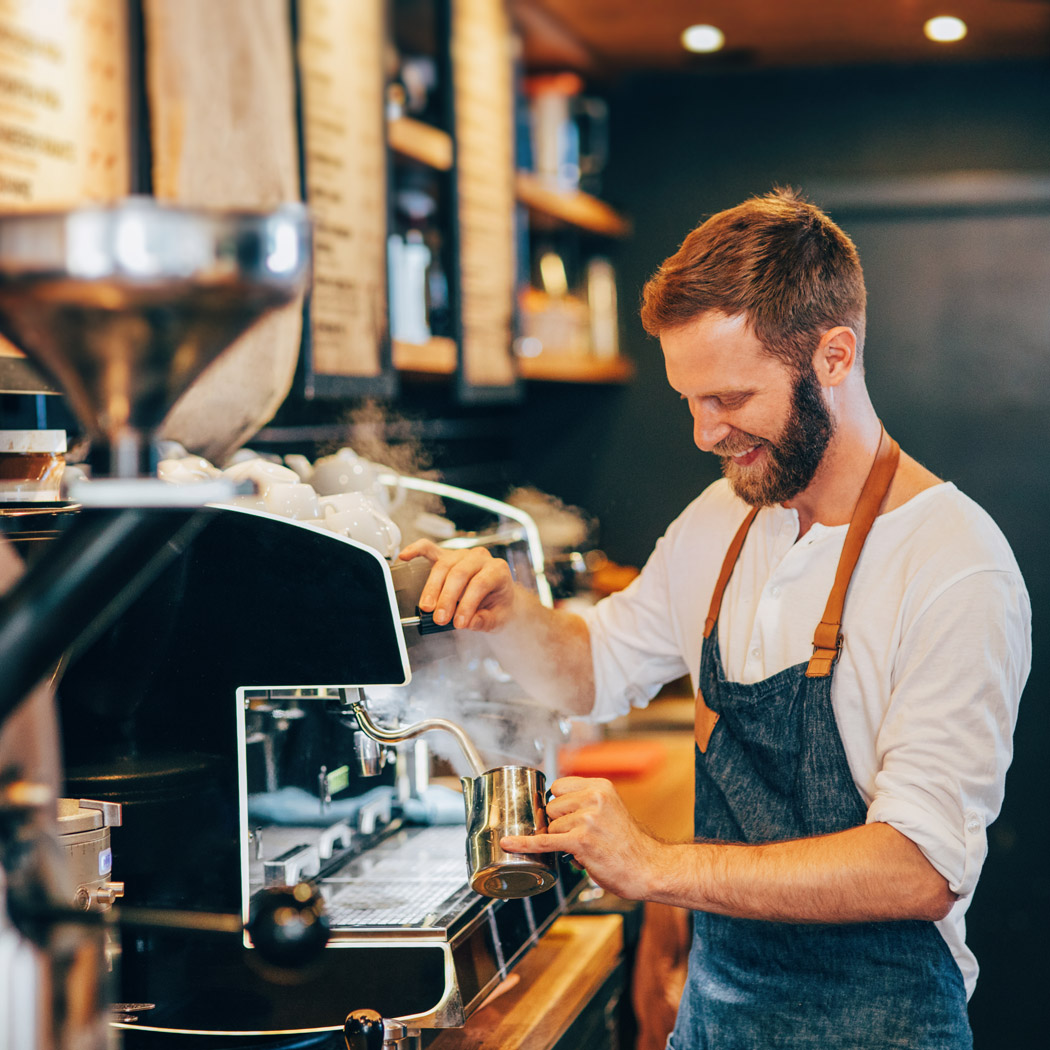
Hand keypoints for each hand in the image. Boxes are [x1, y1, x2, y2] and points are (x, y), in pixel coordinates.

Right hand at [399, 539, 516, 631]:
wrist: (497, 600)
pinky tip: (404, 556)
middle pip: (459, 573)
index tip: (459, 623)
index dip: (467, 604)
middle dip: (447, 598)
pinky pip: (430, 549)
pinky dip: (416, 550)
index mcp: (497, 570)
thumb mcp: (498, 618)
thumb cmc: (497, 607)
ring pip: (443, 566)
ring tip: (427, 607)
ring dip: (432, 588)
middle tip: (439, 618)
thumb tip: (471, 622)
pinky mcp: (446, 556)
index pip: (480, 584)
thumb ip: (485, 620)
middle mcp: (480, 558)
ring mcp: (462, 555)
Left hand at [501, 776, 662, 899]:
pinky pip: (544, 842)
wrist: (649, 868)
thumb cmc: (629, 844)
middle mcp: (593, 798)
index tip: (559, 814)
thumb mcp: (610, 810)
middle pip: (550, 807)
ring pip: (551, 827)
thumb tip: (552, 809)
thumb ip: (584, 803)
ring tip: (586, 850)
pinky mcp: (581, 842)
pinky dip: (524, 844)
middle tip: (580, 838)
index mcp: (600, 787)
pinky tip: (509, 843)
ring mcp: (587, 819)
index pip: (558, 786)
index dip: (557, 804)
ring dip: (562, 841)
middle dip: (558, 824)